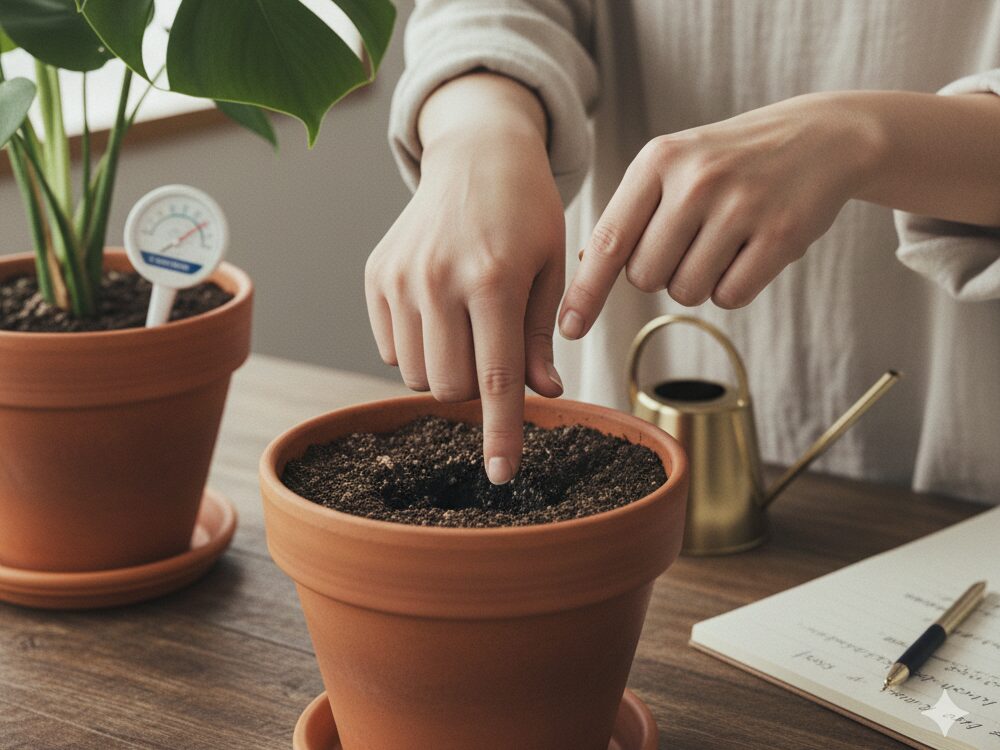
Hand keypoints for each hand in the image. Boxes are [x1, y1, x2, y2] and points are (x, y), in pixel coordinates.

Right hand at [366, 110, 564, 483]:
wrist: (476, 153)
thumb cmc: (527, 212)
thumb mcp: (551, 268)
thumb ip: (542, 337)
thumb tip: (546, 395)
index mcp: (494, 278)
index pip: (497, 378)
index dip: (502, 433)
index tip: (502, 475)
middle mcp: (439, 280)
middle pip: (450, 387)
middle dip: (475, 389)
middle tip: (495, 351)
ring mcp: (400, 278)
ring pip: (419, 375)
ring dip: (447, 369)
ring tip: (468, 324)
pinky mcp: (376, 276)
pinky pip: (393, 349)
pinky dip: (420, 347)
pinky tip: (440, 309)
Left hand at [558, 92, 880, 337]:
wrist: (819, 136)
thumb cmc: (729, 161)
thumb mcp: (674, 164)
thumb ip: (631, 211)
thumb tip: (588, 259)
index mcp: (658, 161)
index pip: (609, 242)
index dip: (586, 292)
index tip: (568, 330)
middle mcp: (696, 180)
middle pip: (646, 278)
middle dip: (660, 274)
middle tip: (690, 240)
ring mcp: (740, 206)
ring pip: (686, 292)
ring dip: (698, 282)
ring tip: (722, 241)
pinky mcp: (780, 235)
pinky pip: (730, 297)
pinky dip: (733, 288)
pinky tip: (749, 252)